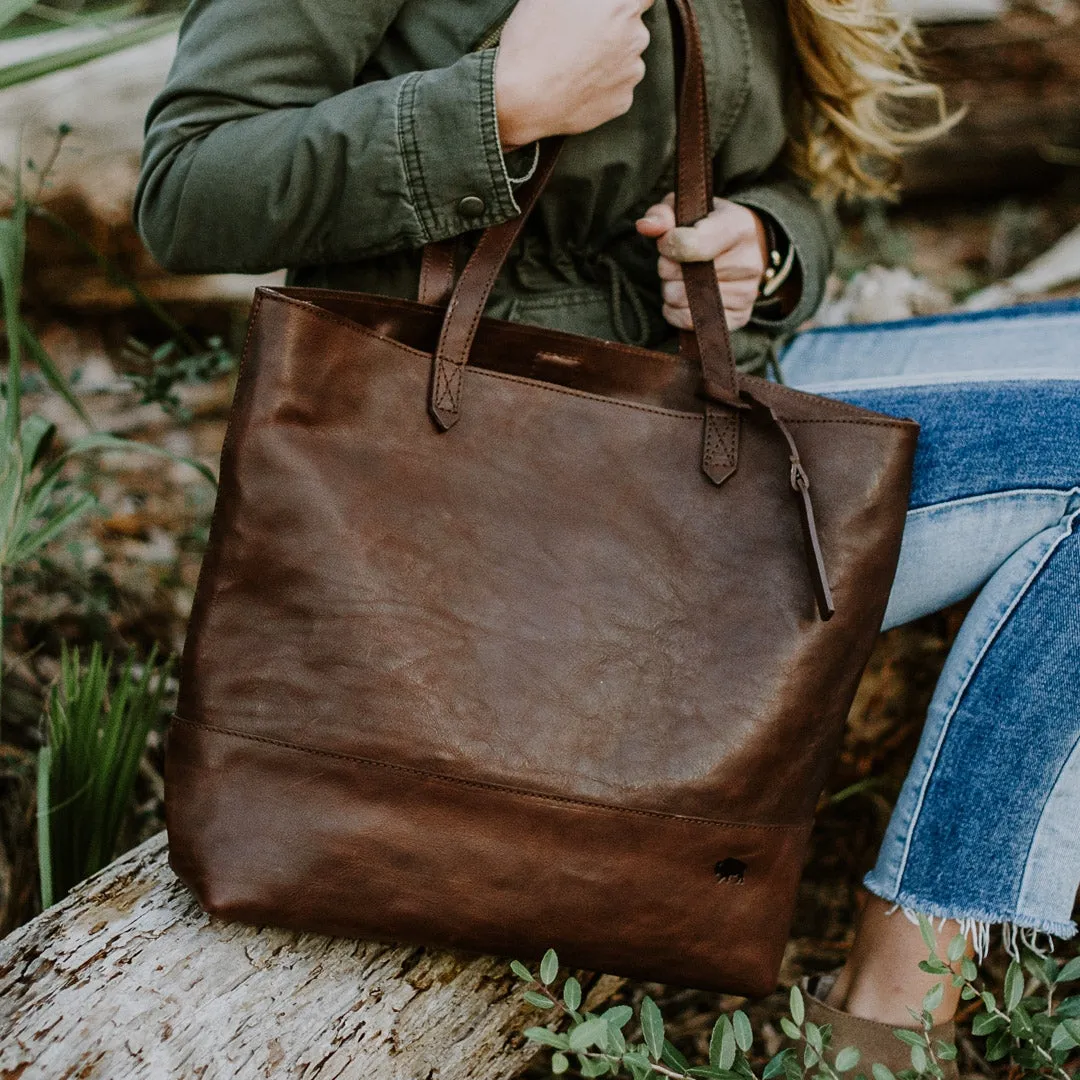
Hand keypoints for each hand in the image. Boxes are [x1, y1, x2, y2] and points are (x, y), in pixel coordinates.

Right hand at [494, 0, 654, 149]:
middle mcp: (636, 37)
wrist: (522, 100)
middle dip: (612, 28)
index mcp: (622, 4)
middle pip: (633, 26)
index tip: (609, 9)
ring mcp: (631, 72)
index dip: (623, 3)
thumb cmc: (532, 43)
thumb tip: (585, 2)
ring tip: (575, 63)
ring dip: (608, 57)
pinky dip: (603, 85)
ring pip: (626, 57)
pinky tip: (578, 84)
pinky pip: (617, 87)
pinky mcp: (623, 101)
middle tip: (579, 36)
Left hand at [635, 194, 768, 330]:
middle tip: (681, 260)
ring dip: (671, 289)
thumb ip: (663, 215)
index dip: (666, 244)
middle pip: (679, 276)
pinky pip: (688, 321)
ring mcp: (746, 294)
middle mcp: (748, 262)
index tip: (668, 240)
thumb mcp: (687, 209)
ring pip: (679, 300)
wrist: (747, 248)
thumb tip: (645, 227)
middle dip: (668, 268)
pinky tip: (687, 296)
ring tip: (686, 277)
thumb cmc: (710, 226)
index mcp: (738, 227)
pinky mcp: (738, 317)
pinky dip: (676, 311)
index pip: (687, 245)